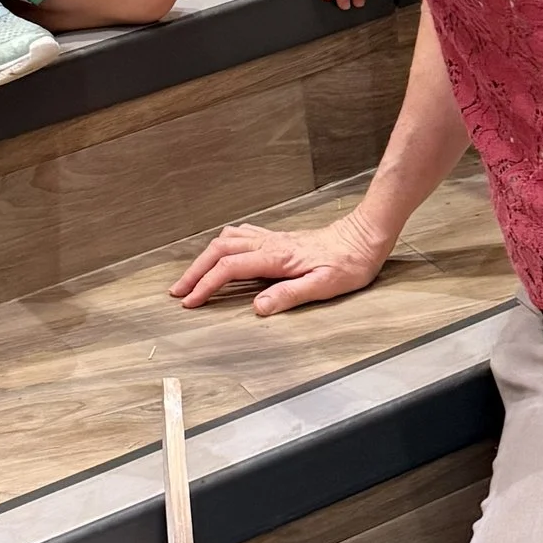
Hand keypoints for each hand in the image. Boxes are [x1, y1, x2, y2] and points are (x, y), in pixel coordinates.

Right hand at [171, 204, 395, 318]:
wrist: (364, 237)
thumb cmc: (349, 264)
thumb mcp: (324, 285)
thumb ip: (289, 295)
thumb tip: (258, 307)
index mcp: (276, 257)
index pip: (229, 268)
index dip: (205, 285)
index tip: (190, 301)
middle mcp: (269, 244)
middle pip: (219, 250)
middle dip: (194, 271)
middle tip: (178, 291)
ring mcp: (272, 238)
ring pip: (226, 240)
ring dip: (205, 257)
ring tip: (192, 276)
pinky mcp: (278, 238)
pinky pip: (240, 236)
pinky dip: (222, 245)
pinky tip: (222, 252)